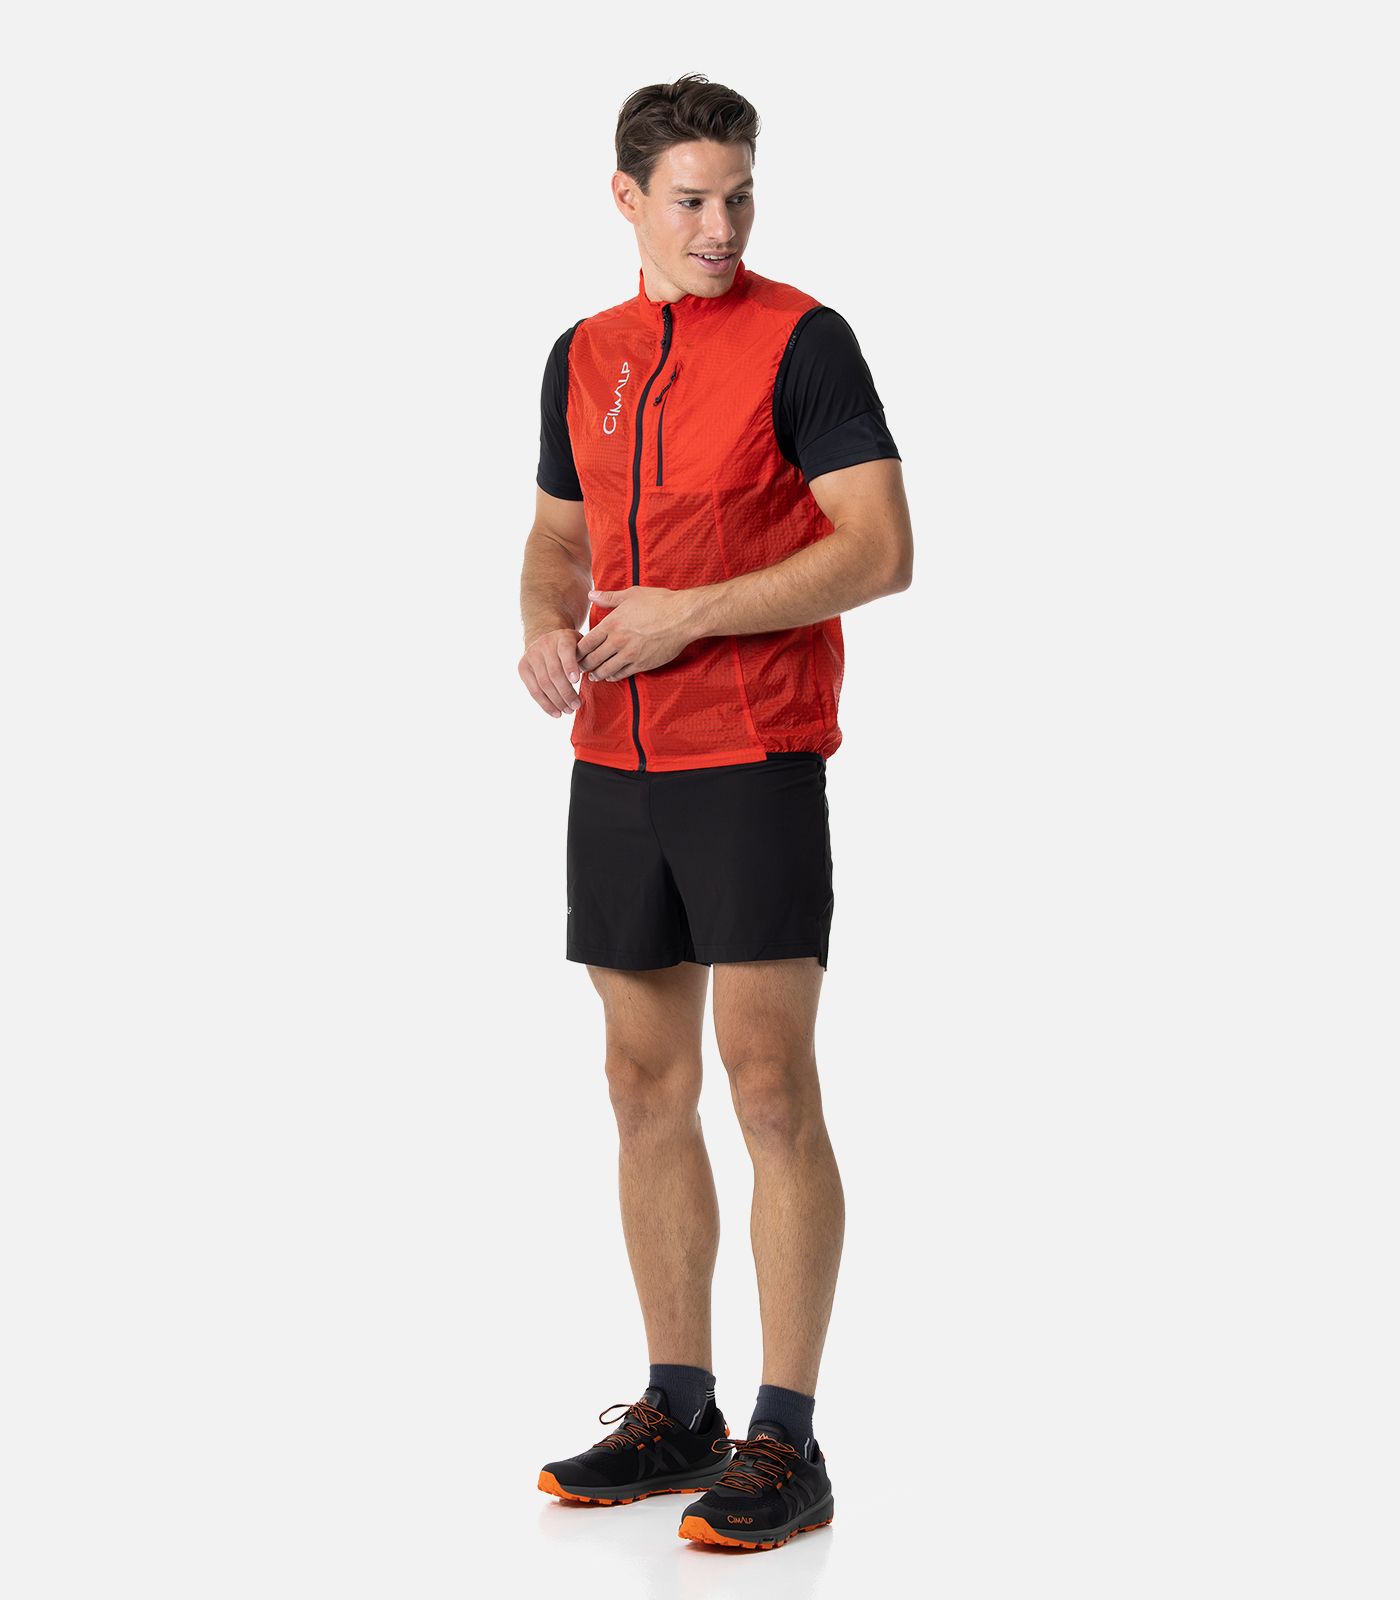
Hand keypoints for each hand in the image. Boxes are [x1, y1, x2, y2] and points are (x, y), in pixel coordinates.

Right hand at [518, 627, 582, 717]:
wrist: (545, 638)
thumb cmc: (571, 647)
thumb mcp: (581, 646)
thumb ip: (587, 658)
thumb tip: (594, 677)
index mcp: (563, 637)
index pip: (566, 651)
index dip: (570, 666)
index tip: (576, 681)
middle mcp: (545, 644)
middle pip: (554, 672)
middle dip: (566, 692)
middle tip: (576, 706)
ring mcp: (531, 655)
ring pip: (543, 683)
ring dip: (557, 701)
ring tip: (568, 711)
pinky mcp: (523, 667)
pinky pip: (533, 690)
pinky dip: (545, 704)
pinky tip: (556, 713)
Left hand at [577, 587, 699, 680]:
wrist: (683, 617)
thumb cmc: (659, 602)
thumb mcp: (631, 594)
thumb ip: (609, 597)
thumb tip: (591, 594)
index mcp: (612, 624)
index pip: (586, 643)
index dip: (577, 651)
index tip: (574, 654)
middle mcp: (618, 641)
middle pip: (592, 659)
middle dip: (583, 665)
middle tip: (579, 668)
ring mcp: (630, 655)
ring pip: (605, 670)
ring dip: (596, 674)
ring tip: (592, 675)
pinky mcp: (642, 664)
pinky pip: (622, 675)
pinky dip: (613, 677)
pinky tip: (610, 676)